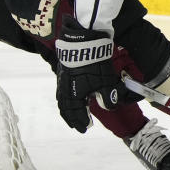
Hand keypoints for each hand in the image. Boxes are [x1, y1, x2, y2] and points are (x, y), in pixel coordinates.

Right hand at [55, 16, 126, 132]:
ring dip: (67, 109)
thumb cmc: (95, 64)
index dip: (81, 121)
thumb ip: (108, 98)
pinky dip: (65, 98)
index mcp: (74, 95)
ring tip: (72, 113)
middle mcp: (65, 89)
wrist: (83, 41)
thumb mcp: (106, 82)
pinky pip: (61, 90)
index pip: (76, 113)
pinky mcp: (63, 71)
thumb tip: (108, 107)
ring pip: (62, 99)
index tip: (86, 128)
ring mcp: (62, 80)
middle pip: (66, 108)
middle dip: (72, 118)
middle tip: (77, 125)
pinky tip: (71, 96)